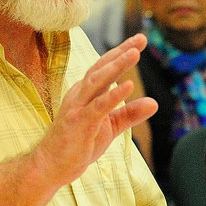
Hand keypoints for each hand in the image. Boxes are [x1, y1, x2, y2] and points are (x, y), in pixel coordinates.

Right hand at [33, 33, 157, 187]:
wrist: (51, 166)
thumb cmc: (78, 143)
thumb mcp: (110, 126)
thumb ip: (130, 114)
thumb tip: (154, 103)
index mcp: (86, 92)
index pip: (104, 67)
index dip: (121, 52)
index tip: (140, 39)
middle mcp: (80, 94)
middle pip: (101, 67)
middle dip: (121, 52)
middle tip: (140, 39)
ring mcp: (77, 107)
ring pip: (97, 81)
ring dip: (116, 66)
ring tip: (134, 54)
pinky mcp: (78, 123)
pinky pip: (97, 106)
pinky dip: (113, 96)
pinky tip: (128, 86)